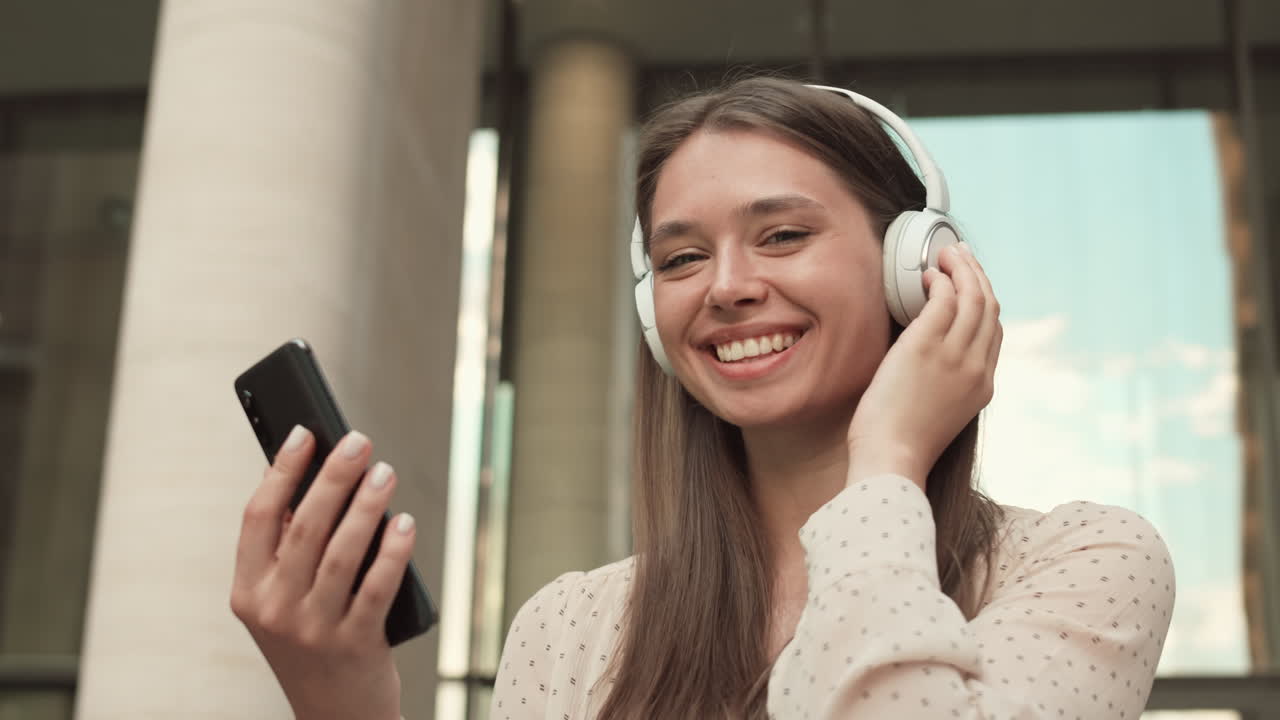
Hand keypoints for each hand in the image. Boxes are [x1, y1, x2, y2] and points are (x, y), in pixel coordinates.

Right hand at [231, 427, 411, 719]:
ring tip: (384, 472)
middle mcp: (274, 610)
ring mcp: (314, 629)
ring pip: (342, 553)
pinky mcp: (356, 644)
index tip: (305, 434)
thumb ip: (288, 550)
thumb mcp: (282, 601)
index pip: (257, 518)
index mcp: (248, 591)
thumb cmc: (313, 641)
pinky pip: (377, 587)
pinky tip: (404, 523)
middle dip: (333, 478)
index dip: (281, 471)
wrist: (336, 714)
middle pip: (304, 528)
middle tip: (359, 442)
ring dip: (366, 506)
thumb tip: (314, 477)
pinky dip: (392, 551)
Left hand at [846, 244, 1002, 489]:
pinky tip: (929, 275)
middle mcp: (976, 367)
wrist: (891, 458)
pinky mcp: (925, 347)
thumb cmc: (900, 443)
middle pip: (989, 307)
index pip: (994, 331)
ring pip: (973, 296)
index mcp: (982, 385)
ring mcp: (954, 356)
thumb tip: (929, 361)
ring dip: (961, 268)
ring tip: (944, 255)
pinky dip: (941, 281)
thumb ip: (945, 385)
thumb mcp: (939, 413)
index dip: (985, 299)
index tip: (971, 283)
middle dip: (977, 275)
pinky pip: (944, 300)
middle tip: (959, 255)